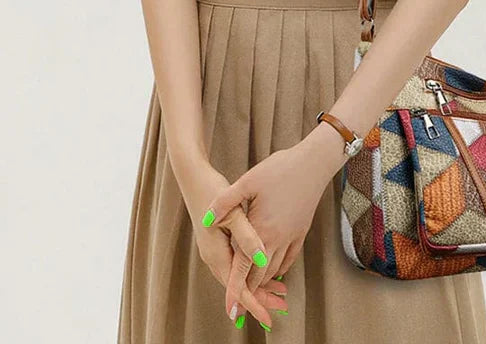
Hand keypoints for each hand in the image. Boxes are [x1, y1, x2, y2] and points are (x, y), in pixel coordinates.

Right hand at [177, 159, 287, 329]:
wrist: (193, 177)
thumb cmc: (212, 191)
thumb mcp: (233, 213)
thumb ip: (247, 237)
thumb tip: (262, 260)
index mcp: (216, 254)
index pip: (237, 289)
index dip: (255, 304)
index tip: (270, 318)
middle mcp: (213, 256)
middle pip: (238, 287)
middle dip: (260, 299)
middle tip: (282, 307)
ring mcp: (214, 250)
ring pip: (237, 277)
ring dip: (257, 286)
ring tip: (279, 292)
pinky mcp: (218, 242)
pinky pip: (235, 265)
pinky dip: (251, 272)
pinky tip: (263, 268)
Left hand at [204, 122, 346, 302]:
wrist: (314, 162)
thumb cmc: (280, 168)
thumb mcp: (248, 181)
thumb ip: (225, 202)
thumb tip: (206, 218)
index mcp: (261, 229)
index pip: (244, 268)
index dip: (235, 289)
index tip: (231, 310)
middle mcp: (278, 238)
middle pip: (260, 275)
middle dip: (250, 292)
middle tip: (241, 307)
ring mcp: (292, 235)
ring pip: (275, 268)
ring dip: (263, 281)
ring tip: (253, 290)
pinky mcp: (301, 229)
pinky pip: (290, 257)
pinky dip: (280, 268)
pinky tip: (275, 269)